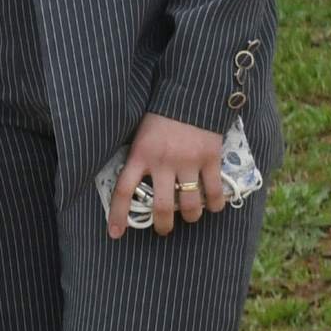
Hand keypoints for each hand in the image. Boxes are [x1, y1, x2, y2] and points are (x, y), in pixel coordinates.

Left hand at [109, 112, 226, 239]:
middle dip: (162, 224)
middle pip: (160, 205)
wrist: (189, 96)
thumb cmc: (159, 117)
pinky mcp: (211, 158)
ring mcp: (188, 161)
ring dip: (190, 216)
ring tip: (189, 218)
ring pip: (189, 203)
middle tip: (163, 230)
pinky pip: (213, 190)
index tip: (115, 233)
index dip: (118, 215)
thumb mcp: (138, 136)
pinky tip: (213, 207)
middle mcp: (162, 162)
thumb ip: (137, 159)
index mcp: (139, 155)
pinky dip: (214, 203)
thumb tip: (133, 186)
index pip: (123, 191)